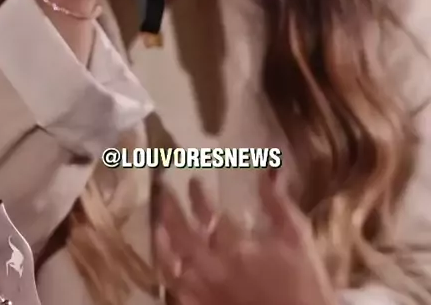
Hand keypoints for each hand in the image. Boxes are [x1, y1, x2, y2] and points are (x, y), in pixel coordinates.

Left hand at [155, 174, 336, 304]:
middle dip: (171, 211)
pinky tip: (170, 265)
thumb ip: (278, 204)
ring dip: (164, 243)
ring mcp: (205, 295)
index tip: (192, 180)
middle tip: (164, 192)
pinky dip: (170, 274)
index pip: (209, 216)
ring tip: (158, 225)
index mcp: (234, 250)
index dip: (198, 196)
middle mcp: (213, 271)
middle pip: (182, 238)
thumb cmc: (303, 283)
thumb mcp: (297, 239)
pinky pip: (178, 292)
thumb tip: (266, 171)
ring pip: (173, 268)